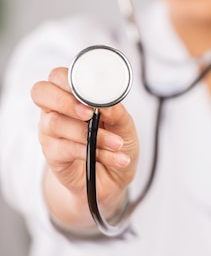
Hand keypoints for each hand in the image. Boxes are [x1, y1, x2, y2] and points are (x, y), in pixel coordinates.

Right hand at [31, 67, 138, 227]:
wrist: (113, 179)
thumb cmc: (115, 141)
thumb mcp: (124, 124)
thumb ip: (116, 110)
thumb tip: (108, 103)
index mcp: (70, 95)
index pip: (57, 76)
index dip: (69, 79)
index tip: (92, 91)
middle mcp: (54, 111)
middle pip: (41, 92)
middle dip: (65, 100)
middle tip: (90, 113)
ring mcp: (50, 133)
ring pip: (56, 123)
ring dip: (91, 134)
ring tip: (117, 143)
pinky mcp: (53, 156)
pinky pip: (67, 149)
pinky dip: (94, 152)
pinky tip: (114, 158)